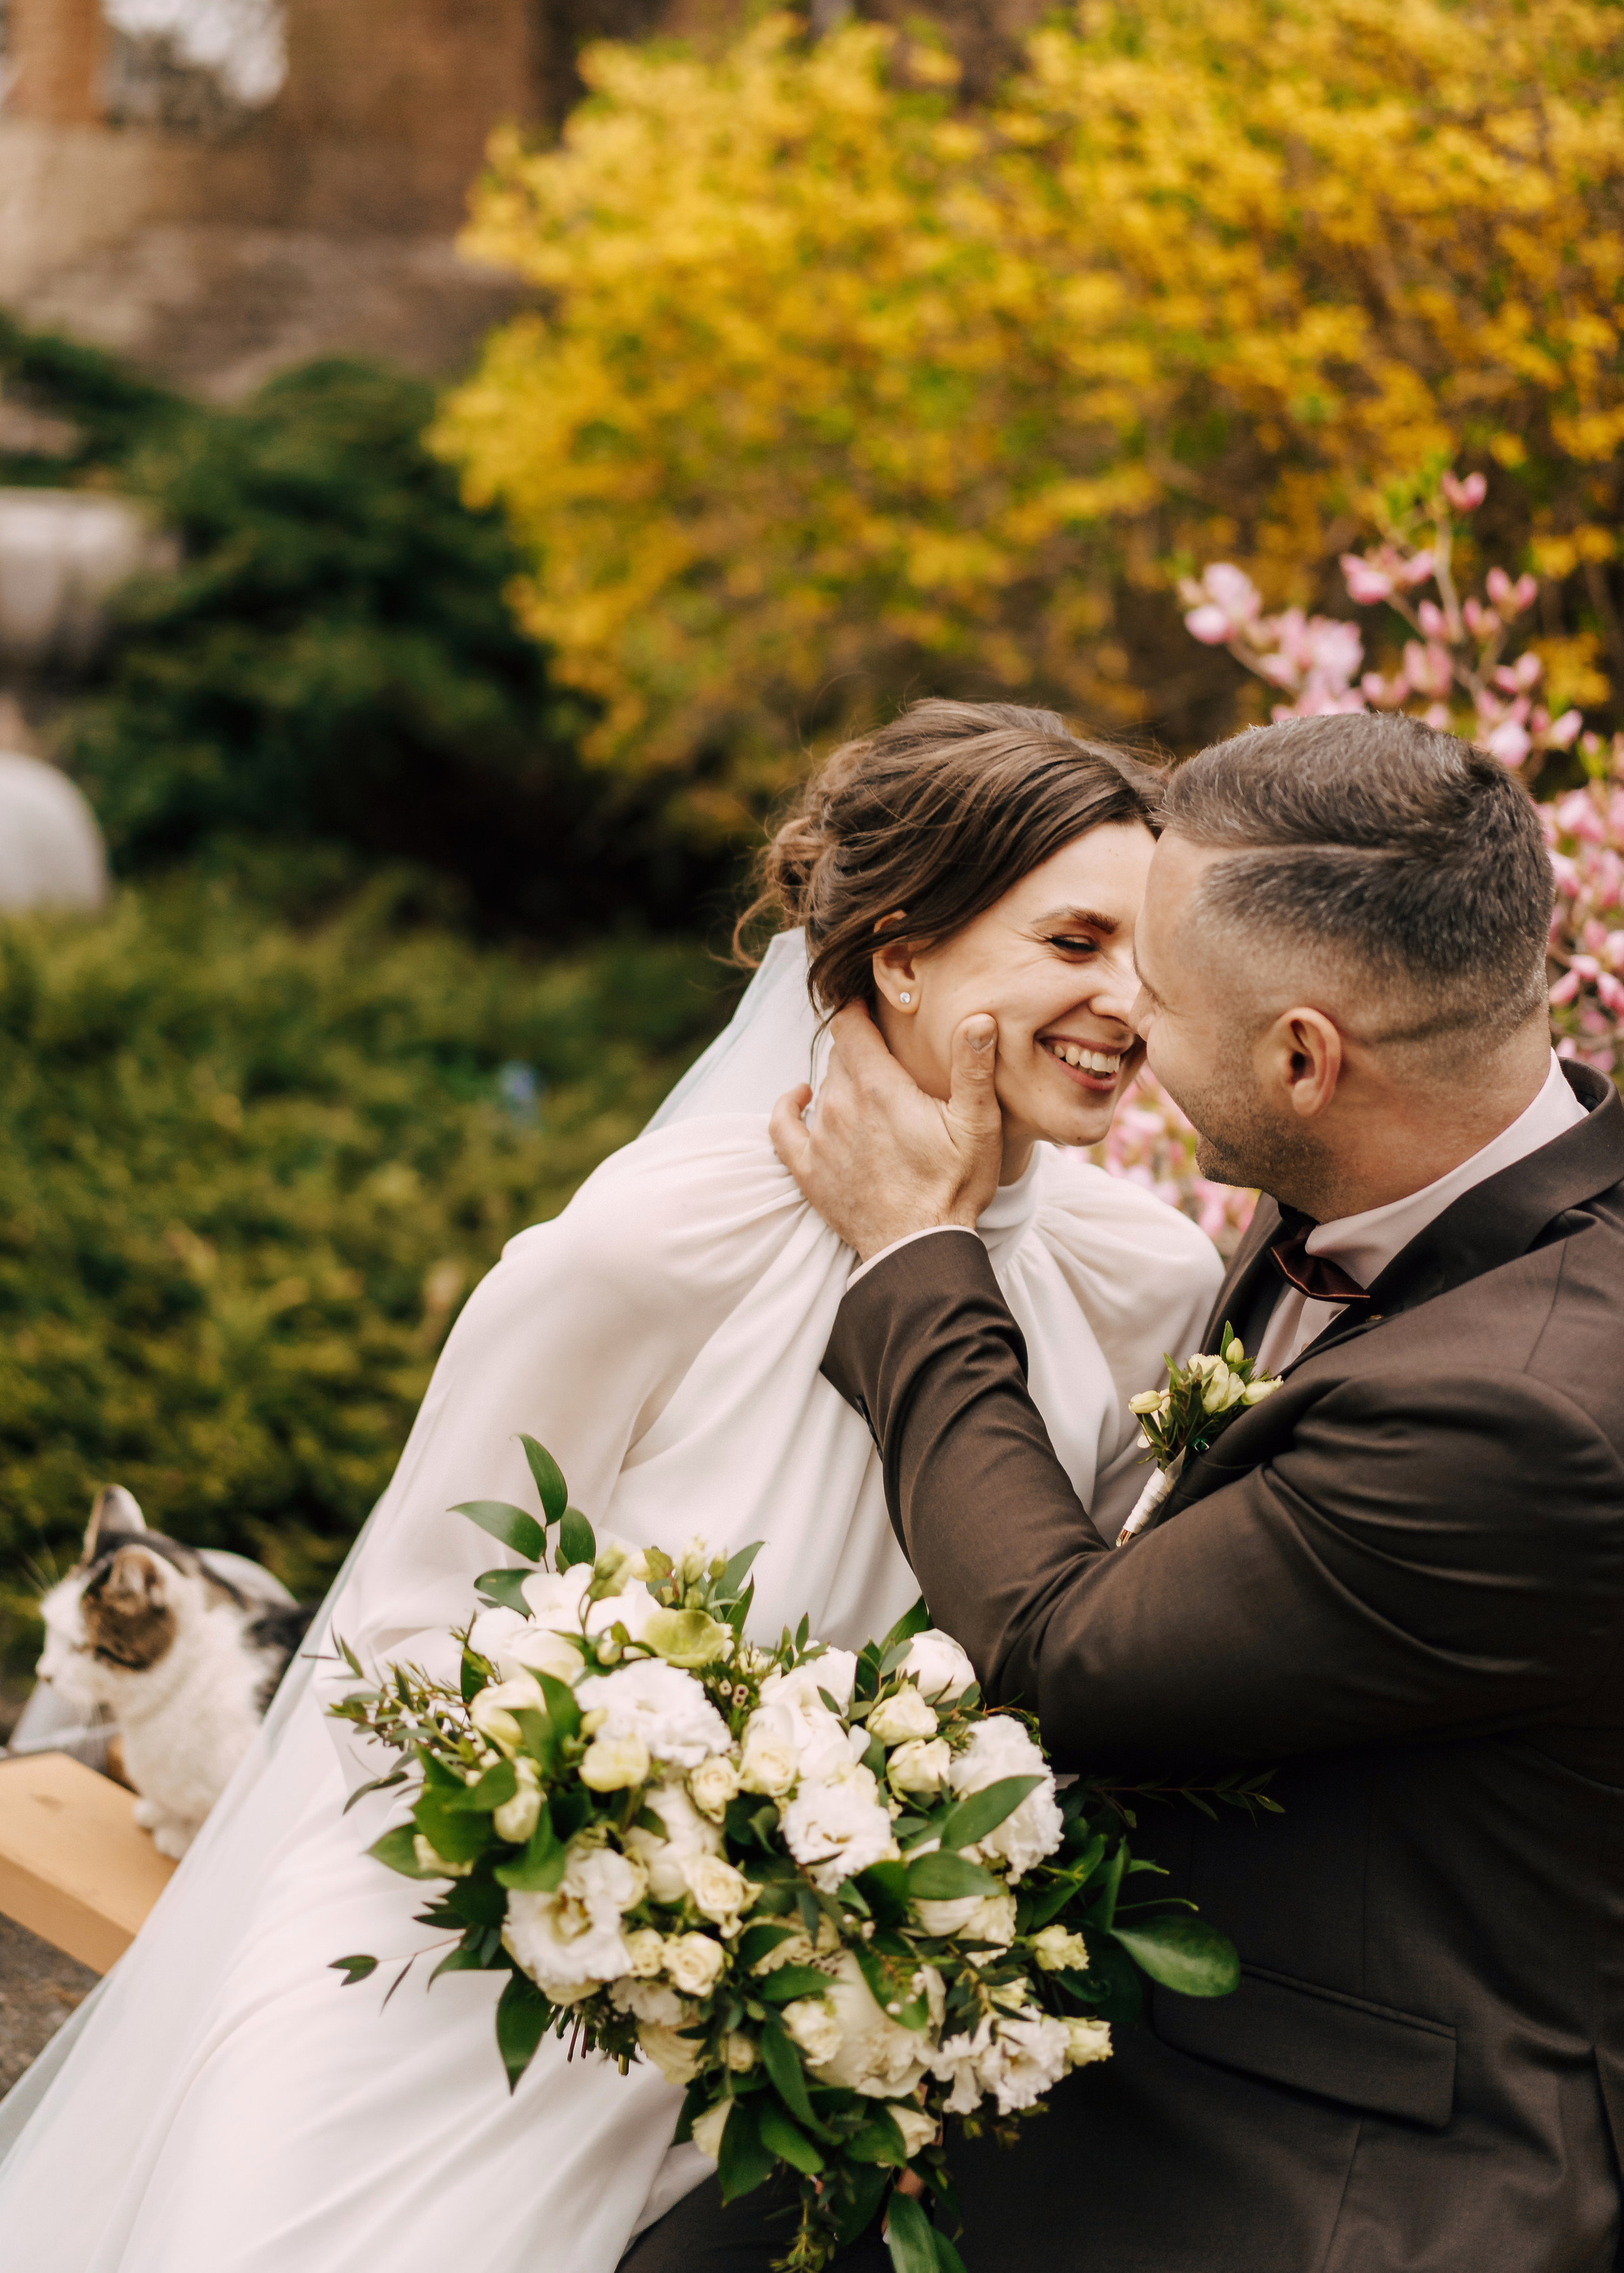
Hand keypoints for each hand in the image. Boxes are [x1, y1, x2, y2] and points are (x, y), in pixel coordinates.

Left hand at [769, 1001, 1003, 1259]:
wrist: (918, 1249)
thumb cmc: (953, 1188)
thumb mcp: (978, 1125)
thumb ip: (973, 1067)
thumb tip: (979, 1018)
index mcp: (878, 1087)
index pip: (850, 1026)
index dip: (857, 1010)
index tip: (868, 1004)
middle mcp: (839, 1105)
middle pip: (839, 1056)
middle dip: (859, 1048)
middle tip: (884, 1051)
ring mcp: (819, 1139)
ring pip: (821, 1087)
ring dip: (840, 1080)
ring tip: (867, 1083)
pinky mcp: (807, 1170)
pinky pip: (781, 1126)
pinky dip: (788, 1106)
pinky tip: (801, 1097)